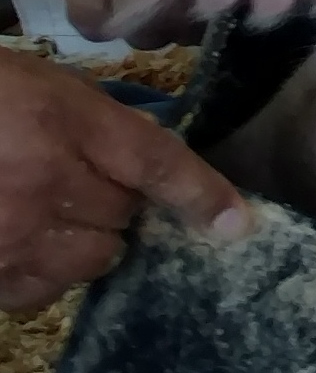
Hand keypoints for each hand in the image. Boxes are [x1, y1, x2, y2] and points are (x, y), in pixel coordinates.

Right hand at [0, 52, 245, 311]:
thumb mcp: (35, 82)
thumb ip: (93, 121)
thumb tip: (148, 169)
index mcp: (58, 120)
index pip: (154, 163)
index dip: (201, 196)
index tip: (235, 226)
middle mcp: (41, 181)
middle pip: (124, 218)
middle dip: (114, 205)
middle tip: (78, 184)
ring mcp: (7, 233)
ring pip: (90, 261)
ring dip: (83, 243)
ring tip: (45, 214)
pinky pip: (38, 290)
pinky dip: (40, 273)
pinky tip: (17, 245)